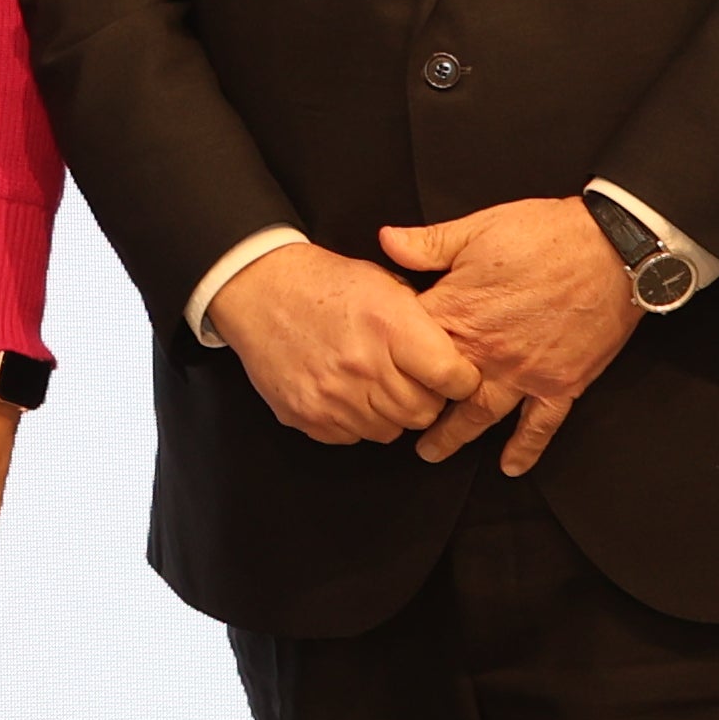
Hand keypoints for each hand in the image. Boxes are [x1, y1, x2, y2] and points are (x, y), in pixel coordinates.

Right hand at [218, 242, 487, 448]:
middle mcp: (364, 366)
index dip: (461, 380)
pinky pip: (353, 437)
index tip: (455, 376)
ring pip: (390, 431)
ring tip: (374, 383)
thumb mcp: (383, 283)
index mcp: (390, 326)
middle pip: (423, 412)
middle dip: (426, 399)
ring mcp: (333, 397)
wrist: (257, 290)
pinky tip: (345, 391)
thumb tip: (453, 357)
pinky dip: (355, 420)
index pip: (453, 378)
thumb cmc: (324, 283)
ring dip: (390, 413)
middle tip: (410, 379)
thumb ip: (421, 322)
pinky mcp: (308, 416)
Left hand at [382, 201, 641, 472]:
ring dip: (455, 437)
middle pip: (439, 390)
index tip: (376, 365)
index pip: (411, 344)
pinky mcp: (561, 384)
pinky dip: (525, 449)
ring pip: (480, 415)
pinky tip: (510, 468)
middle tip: (394, 424)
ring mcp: (524, 373)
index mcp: (459, 313)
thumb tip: (385, 240)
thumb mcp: (478, 228)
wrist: (612, 250)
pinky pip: (540, 426)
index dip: (390, 353)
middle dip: (414, 409)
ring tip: (431, 453)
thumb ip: (429, 243)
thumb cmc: (544, 234)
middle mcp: (487, 353)